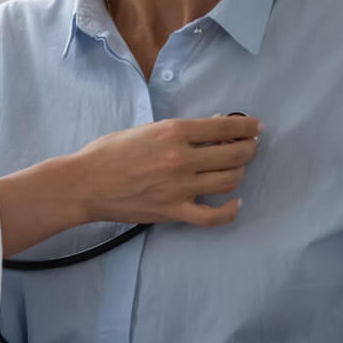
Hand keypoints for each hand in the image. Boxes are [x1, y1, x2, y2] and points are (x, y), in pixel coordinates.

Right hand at [72, 117, 260, 226]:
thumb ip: (180, 130)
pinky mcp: (174, 211)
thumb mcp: (146, 130)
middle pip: (234, 155)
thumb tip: (214, 126)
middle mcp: (181, 158)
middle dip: (249, 150)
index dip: (247, 127)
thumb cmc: (110, 152)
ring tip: (238, 169)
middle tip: (250, 148)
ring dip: (240, 173)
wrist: (86, 183)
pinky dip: (230, 211)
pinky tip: (234, 203)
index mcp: (174, 132)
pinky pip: (213, 216)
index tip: (256, 127)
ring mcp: (179, 187)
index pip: (225, 127)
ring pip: (229, 181)